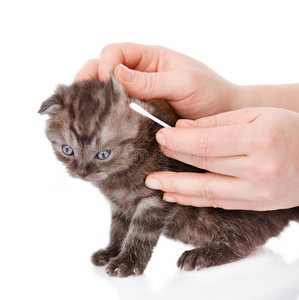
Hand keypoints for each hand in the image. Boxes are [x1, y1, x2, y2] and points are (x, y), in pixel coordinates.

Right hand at [74, 43, 235, 118]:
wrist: (223, 117)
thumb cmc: (210, 94)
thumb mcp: (184, 82)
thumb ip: (152, 80)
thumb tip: (116, 75)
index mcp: (150, 59)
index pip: (116, 52)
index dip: (106, 64)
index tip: (107, 83)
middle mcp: (139, 75)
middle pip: (103, 69)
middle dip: (88, 80)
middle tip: (80, 97)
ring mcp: (138, 96)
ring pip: (105, 92)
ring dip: (92, 100)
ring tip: (83, 113)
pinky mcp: (139, 115)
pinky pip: (117, 112)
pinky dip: (105, 117)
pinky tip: (99, 125)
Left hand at [145, 107, 298, 210]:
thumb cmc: (288, 129)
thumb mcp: (256, 115)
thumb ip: (217, 122)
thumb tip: (182, 127)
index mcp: (260, 139)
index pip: (207, 142)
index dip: (179, 140)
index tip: (160, 136)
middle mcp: (259, 169)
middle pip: (204, 164)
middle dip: (174, 158)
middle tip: (153, 155)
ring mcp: (258, 192)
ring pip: (207, 190)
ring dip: (176, 187)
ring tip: (153, 182)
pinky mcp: (255, 205)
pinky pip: (218, 203)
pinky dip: (193, 200)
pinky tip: (174, 195)